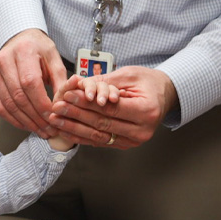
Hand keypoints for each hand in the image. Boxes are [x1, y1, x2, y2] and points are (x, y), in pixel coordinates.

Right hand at [0, 29, 68, 137]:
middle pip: (18, 96)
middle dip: (35, 117)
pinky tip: (26, 125)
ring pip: (8, 104)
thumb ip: (61, 80)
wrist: (19, 39)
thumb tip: (64, 104)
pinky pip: (0, 106)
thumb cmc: (38, 48)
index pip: (30, 83)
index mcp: (23, 51)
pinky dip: (14, 119)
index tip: (53, 117)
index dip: (41, 103)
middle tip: (49, 129)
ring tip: (40, 130)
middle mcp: (4, 61)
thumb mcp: (54, 58)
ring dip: (26, 121)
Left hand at [49, 66, 178, 148]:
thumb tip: (77, 86)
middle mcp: (141, 130)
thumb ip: (105, 82)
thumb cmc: (149, 82)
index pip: (110, 109)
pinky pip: (99, 141)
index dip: (86, 103)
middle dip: (76, 115)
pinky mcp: (125, 144)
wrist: (164, 95)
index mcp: (146, 111)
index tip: (67, 95)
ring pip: (98, 136)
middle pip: (102, 124)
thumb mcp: (129, 75)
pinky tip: (66, 131)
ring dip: (74, 128)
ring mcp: (133, 141)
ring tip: (56, 120)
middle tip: (57, 107)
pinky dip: (81, 137)